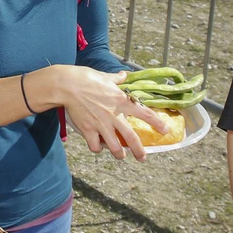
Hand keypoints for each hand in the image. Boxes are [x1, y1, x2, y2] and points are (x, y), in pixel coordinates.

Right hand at [39, 66, 161, 161]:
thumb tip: (124, 75)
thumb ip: (117, 79)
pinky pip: (95, 146)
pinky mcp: (88, 130)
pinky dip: (97, 148)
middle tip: (143, 158)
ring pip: (115, 148)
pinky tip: (98, 147)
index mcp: (121, 101)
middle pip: (131, 139)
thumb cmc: (86, 78)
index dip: (157, 123)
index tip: (165, 130)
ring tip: (120, 156)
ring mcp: (101, 124)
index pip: (145, 113)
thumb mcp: (105, 76)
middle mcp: (114, 115)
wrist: (67, 85)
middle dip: (139, 151)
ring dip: (119, 154)